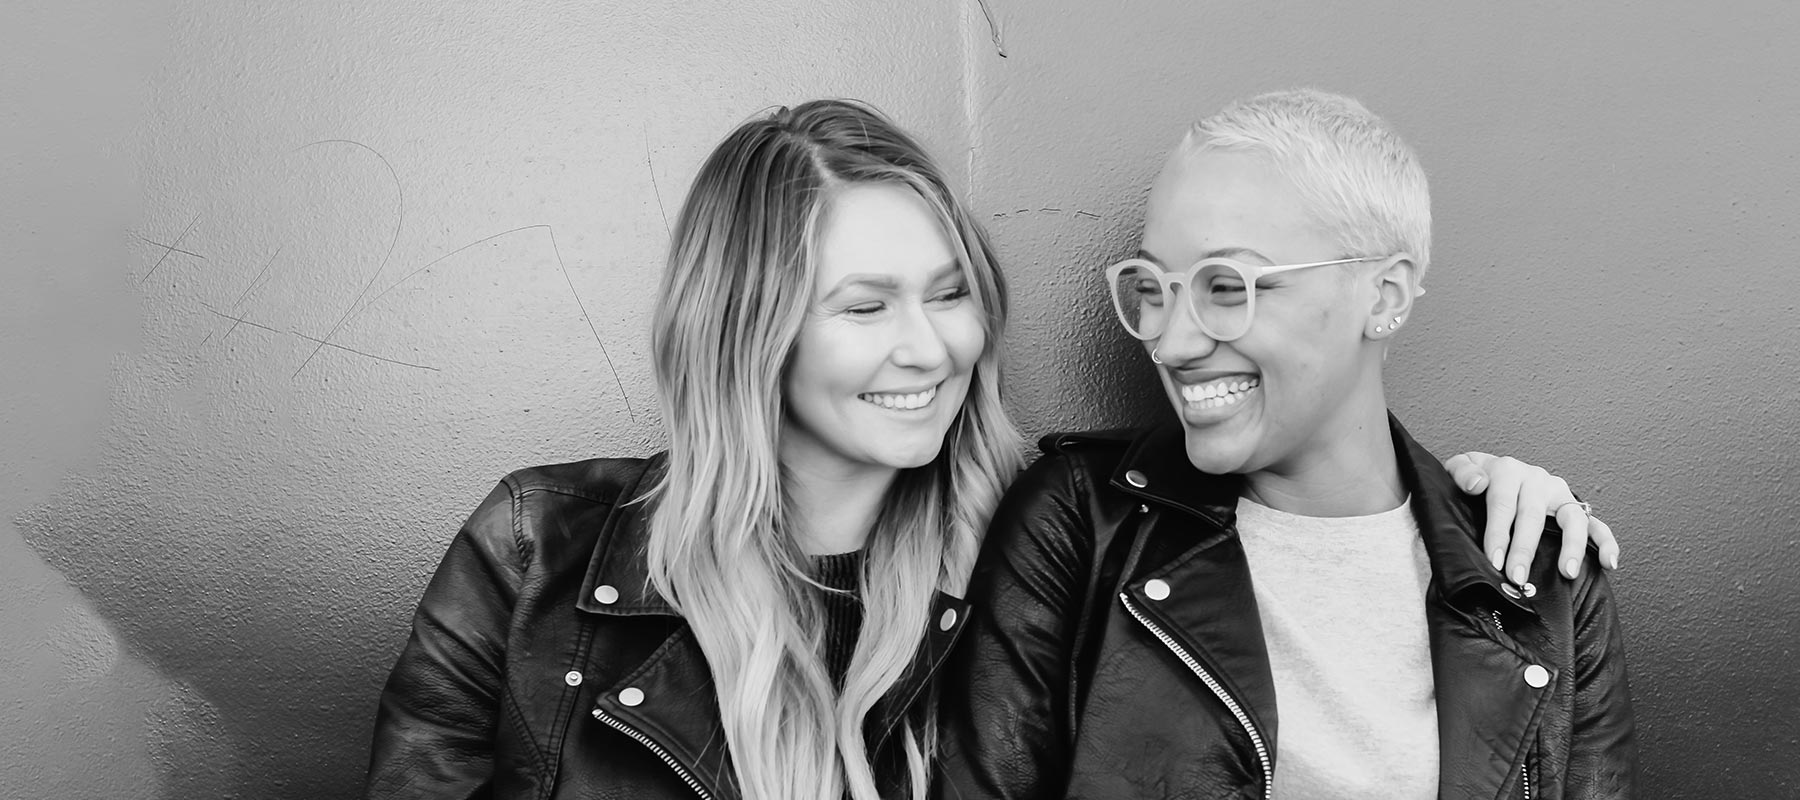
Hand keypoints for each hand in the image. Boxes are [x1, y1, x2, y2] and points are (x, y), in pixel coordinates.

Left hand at [1443, 451, 1620, 583]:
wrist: (1492, 472)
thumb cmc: (1476, 477)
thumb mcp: (1459, 468)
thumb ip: (1462, 472)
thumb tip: (1477, 484)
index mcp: (1507, 471)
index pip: (1503, 504)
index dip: (1499, 533)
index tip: (1495, 560)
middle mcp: (1536, 480)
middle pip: (1533, 516)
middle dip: (1525, 549)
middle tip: (1518, 576)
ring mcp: (1559, 494)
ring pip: (1572, 519)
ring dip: (1572, 546)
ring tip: (1566, 572)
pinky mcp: (1574, 507)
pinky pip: (1595, 524)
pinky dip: (1606, 542)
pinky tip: (1609, 562)